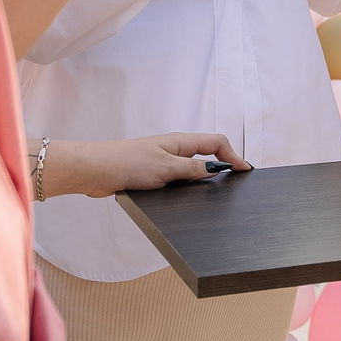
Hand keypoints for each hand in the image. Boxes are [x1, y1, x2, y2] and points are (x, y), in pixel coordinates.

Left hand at [46, 132, 245, 198]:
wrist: (96, 170)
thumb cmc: (127, 163)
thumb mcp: (166, 168)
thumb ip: (192, 169)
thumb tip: (215, 169)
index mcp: (180, 142)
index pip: (216, 142)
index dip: (233, 155)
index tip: (244, 171)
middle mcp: (174, 150)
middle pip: (207, 153)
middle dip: (224, 165)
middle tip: (236, 181)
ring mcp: (164, 162)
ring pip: (193, 168)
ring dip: (206, 177)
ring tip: (218, 191)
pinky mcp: (153, 176)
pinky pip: (179, 179)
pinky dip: (190, 186)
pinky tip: (191, 198)